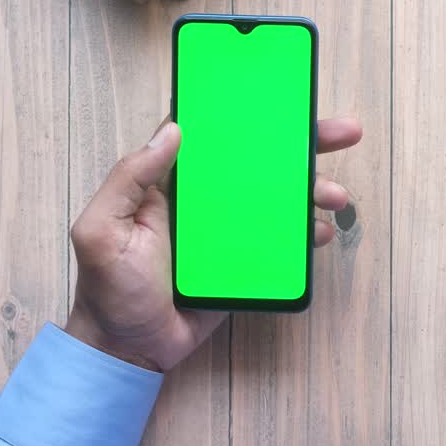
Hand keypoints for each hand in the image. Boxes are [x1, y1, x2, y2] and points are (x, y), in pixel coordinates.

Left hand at [65, 118, 362, 371]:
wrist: (131, 350)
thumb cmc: (108, 290)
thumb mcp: (102, 228)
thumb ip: (130, 178)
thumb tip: (172, 130)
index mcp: (171, 182)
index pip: (213, 134)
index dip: (247, 111)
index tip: (283, 96)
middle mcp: (205, 198)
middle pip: (259, 158)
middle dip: (303, 143)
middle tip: (343, 132)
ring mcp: (228, 229)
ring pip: (278, 197)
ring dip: (313, 190)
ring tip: (336, 195)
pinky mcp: (244, 260)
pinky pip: (280, 240)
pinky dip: (305, 233)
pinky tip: (320, 231)